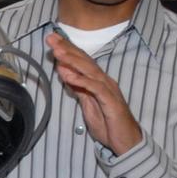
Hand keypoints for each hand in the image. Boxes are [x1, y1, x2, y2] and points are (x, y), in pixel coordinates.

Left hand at [46, 32, 141, 155]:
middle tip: (51, 37)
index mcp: (98, 81)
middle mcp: (104, 81)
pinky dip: (81, 80)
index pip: (81, 61)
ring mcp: (108, 89)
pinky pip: (94, 88)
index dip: (67, 49)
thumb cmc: (107, 122)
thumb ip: (77, 87)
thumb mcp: (87, 103)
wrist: (125, 140)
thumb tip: (65, 73)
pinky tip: (69, 75)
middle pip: (84, 61)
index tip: (52, 40)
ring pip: (89, 71)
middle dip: (67, 48)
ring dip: (72, 60)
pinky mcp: (110, 100)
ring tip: (58, 52)